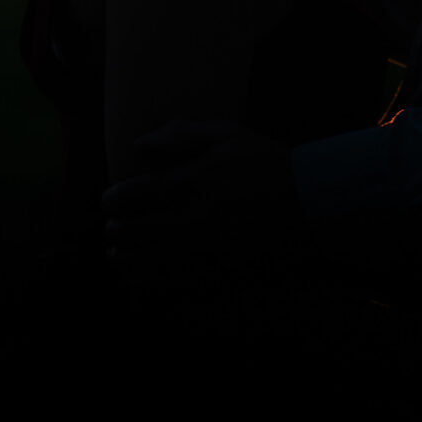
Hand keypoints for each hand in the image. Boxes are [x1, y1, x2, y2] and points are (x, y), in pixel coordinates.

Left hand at [102, 121, 301, 298]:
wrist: (311, 202)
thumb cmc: (269, 164)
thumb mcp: (228, 135)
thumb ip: (181, 135)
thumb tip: (139, 143)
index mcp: (191, 183)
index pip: (131, 195)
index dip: (111, 200)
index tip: (110, 201)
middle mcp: (192, 220)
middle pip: (131, 234)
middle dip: (115, 232)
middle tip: (114, 228)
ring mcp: (205, 251)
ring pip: (146, 265)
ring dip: (126, 261)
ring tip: (120, 256)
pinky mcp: (219, 274)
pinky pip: (173, 286)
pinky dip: (151, 284)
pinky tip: (143, 279)